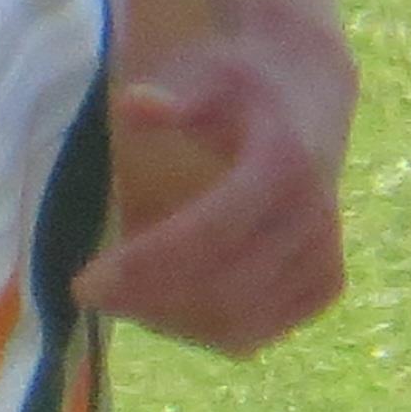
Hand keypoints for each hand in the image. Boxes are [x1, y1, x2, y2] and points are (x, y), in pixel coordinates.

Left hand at [71, 19, 352, 355]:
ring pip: (240, 325)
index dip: (146, 265)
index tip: (85, 282)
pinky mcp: (325, 284)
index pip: (209, 234)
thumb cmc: (243, 87)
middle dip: (147, 300)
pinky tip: (165, 306)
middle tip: (91, 294)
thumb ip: (175, 100)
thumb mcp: (210, 78)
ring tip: (123, 298)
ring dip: (173, 322)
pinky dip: (207, 332)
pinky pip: (260, 332)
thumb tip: (132, 105)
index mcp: (283, 165)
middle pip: (221, 289)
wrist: (312, 95)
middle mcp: (312, 218)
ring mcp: (323, 256)